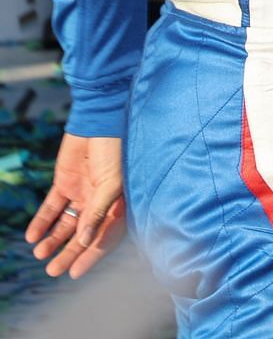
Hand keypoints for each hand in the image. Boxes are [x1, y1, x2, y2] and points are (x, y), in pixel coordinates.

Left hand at [24, 133, 125, 279]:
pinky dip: (42, 221)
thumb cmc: (116, 150)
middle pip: (83, 234)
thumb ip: (98, 212)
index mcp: (119, 204)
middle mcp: (101, 202)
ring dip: (54, 239)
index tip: (74, 273)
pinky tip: (32, 236)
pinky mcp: (65, 182)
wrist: (100, 119)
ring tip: (39, 254)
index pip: (105, 236)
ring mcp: (82, 192)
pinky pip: (52, 207)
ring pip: (66, 223)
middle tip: (52, 270)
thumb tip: (86, 241)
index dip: (91, 255)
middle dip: (68, 253)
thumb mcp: (111, 183)